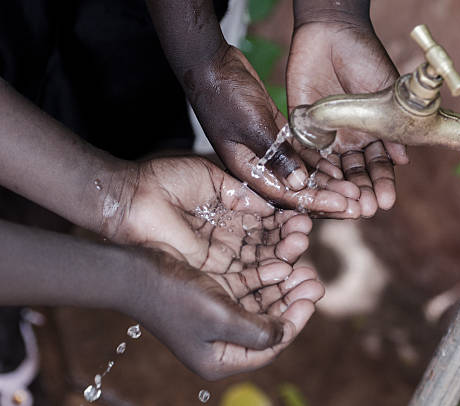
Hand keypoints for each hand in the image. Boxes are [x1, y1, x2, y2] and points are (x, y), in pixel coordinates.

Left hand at [110, 156, 314, 268]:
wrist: (133, 198)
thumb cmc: (166, 181)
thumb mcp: (213, 179)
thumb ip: (244, 192)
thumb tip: (273, 203)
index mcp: (230, 211)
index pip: (266, 220)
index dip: (285, 219)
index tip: (304, 213)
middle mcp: (229, 236)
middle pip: (267, 242)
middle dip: (289, 238)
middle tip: (305, 230)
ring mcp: (220, 255)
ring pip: (260, 260)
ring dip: (282, 254)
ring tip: (300, 243)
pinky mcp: (210, 272)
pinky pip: (243, 275)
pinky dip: (265, 272)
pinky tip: (284, 265)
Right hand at [134, 248, 322, 379]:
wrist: (133, 269)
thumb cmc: (173, 296)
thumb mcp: (219, 317)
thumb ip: (257, 331)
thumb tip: (284, 333)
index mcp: (220, 358)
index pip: (269, 346)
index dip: (294, 323)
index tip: (311, 298)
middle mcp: (221, 341)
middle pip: (269, 323)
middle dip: (292, 301)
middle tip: (314, 280)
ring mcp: (218, 316)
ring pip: (261, 303)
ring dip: (282, 286)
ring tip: (304, 269)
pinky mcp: (214, 293)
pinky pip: (248, 287)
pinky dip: (264, 276)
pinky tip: (281, 262)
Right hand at [186, 46, 360, 217]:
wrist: (211, 64)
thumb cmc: (224, 94)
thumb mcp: (252, 126)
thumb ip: (276, 155)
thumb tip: (300, 184)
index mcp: (247, 171)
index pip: (285, 195)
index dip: (316, 202)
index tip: (344, 205)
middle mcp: (258, 166)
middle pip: (296, 190)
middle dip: (327, 198)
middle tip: (357, 204)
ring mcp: (267, 151)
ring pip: (301, 174)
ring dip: (327, 182)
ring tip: (355, 190)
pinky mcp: (275, 135)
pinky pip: (301, 155)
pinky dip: (319, 162)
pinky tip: (341, 168)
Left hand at [287, 20, 409, 216]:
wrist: (333, 33)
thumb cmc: (365, 59)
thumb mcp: (385, 93)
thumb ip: (391, 127)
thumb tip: (404, 159)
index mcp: (372, 133)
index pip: (377, 165)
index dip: (381, 183)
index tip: (386, 201)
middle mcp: (348, 139)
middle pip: (353, 173)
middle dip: (360, 192)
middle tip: (365, 210)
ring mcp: (325, 135)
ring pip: (330, 169)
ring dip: (337, 188)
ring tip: (343, 205)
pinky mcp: (301, 126)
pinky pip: (304, 153)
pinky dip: (309, 169)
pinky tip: (316, 184)